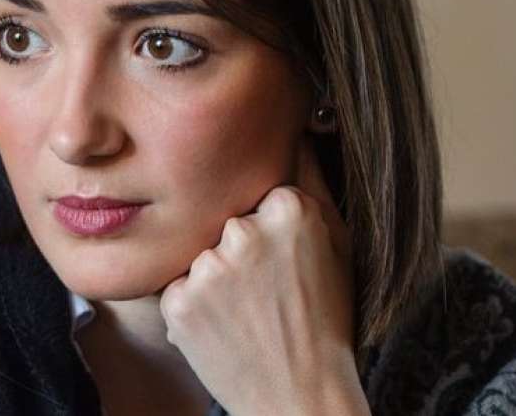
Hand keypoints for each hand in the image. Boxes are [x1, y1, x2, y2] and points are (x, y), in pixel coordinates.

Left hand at [158, 135, 368, 415]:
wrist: (301, 394)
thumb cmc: (325, 319)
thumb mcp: (338, 245)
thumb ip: (312, 180)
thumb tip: (296, 127)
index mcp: (291, 209)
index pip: (255, 196)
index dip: (268, 231)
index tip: (284, 266)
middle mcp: (246, 232)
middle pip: (225, 223)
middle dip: (238, 252)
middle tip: (265, 294)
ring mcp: (210, 269)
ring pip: (199, 254)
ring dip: (213, 279)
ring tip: (245, 313)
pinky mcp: (180, 302)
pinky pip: (177, 286)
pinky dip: (193, 306)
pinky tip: (223, 327)